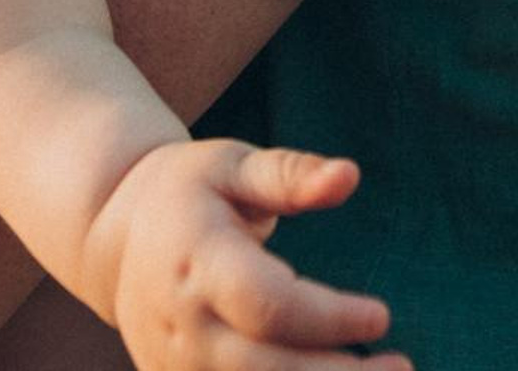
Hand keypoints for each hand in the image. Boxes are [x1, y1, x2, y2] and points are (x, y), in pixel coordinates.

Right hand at [89, 140, 406, 370]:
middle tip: (402, 366)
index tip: (381, 316)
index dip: (326, 318)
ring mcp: (177, 365)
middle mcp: (184, 323)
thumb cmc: (189, 191)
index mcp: (197, 259)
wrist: (115, 237)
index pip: (267, 304)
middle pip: (266, 368)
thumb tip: (348, 175)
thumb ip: (288, 174)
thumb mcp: (232, 166)